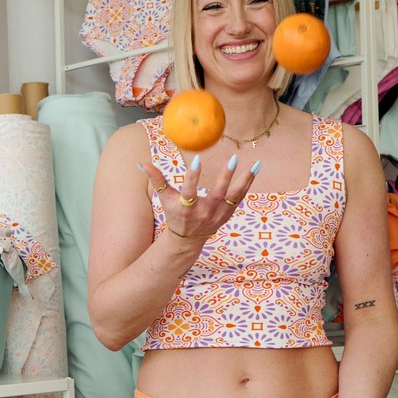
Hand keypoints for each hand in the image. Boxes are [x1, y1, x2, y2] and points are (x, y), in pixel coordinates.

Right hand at [138, 153, 260, 238]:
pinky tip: (254, 170)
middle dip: (225, 177)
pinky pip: (240, 197)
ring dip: (246, 180)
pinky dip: (247, 184)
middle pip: (217, 194)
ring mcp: (218, 214)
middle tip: (233, 158)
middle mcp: (204, 212)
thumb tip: (142, 163)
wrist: (188, 239)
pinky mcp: (228, 214)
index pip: (189, 191)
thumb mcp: (165, 199)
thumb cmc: (175, 214)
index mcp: (187, 208)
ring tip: (256, 164)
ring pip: (234, 196)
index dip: (192, 176)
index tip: (196, 159)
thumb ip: (157, 180)